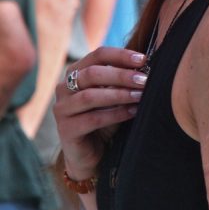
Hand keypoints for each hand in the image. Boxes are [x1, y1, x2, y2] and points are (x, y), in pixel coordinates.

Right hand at [54, 46, 146, 179]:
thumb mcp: (113, 94)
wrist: (91, 154)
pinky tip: (132, 112)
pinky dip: (115, 114)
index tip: (143, 59)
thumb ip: (122, 79)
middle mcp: (64, 88)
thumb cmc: (105, 118)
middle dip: (121, 75)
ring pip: (91, 96)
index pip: (97, 55)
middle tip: (144, 79)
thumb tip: (146, 66)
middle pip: (92, 73)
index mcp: (75, 72)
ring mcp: (62, 109)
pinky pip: (93, 119)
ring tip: (140, 95)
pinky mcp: (65, 130)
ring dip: (119, 94)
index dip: (120, 55)